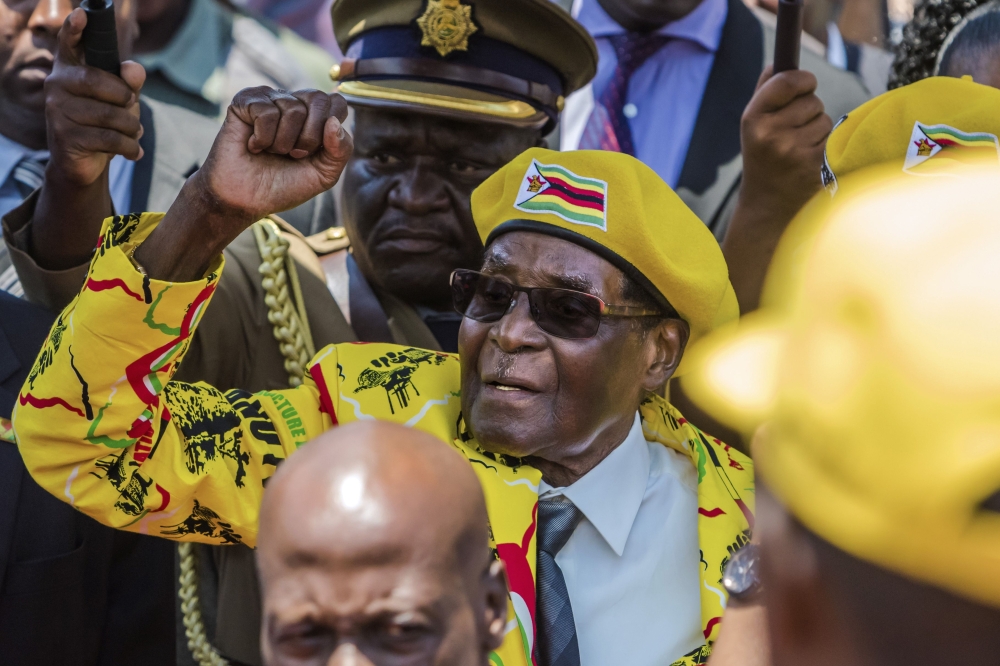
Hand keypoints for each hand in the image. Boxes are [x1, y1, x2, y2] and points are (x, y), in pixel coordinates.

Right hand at [45, 8, 144, 187]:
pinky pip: (108, 138)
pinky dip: (129, 146)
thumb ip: (130, 82)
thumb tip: (134, 69)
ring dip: (131, 126)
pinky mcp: (64, 136)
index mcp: (70, 69)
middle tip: (131, 106)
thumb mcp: (121, 101)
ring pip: (107, 114)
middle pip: (95, 80)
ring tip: (134, 133)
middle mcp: (57, 84)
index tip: (82, 15)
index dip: (74, 28)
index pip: (69, 43)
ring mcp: (56, 110)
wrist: (84, 163)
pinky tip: (134, 151)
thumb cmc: (103, 123)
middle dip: (124, 97)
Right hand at [135, 87, 351, 281]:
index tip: (313, 152)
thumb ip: (341, 150)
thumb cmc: (283, 186)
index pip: (337, 102)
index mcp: (316, 118)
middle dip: (309, 138)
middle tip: (293, 154)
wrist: (246, 199)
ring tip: (270, 152)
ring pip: (293, 108)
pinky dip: (263, 138)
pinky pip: (267, 111)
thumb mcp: (324, 175)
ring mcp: (270, 99)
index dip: (330, 129)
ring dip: (283, 143)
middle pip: (319, 100)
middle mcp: (294, 102)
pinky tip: (253, 146)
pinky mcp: (245, 101)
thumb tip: (334, 122)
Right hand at [722, 67, 832, 313]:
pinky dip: (826, 147)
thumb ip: (764, 95)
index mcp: (752, 119)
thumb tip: (780, 64)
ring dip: (818, 131)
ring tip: (799, 150)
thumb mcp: (753, 129)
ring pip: (825, 119)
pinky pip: (832, 138)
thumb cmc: (762, 163)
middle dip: (808, 111)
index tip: (806, 84)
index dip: (802, 79)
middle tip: (793, 133)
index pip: (787, 80)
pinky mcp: (814, 163)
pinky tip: (809, 161)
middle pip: (811, 100)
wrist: (767, 209)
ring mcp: (794, 150)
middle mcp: (771, 133)